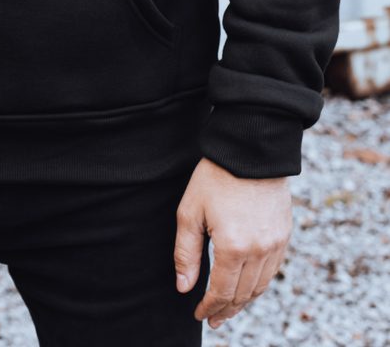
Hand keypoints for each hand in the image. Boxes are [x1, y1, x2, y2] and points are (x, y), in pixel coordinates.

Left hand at [174, 156, 292, 329]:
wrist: (250, 150)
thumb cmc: (214, 177)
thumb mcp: (190, 211)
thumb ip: (186, 252)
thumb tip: (184, 287)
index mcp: (232, 246)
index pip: (221, 292)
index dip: (209, 307)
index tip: (199, 314)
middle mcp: (259, 250)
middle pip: (242, 294)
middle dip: (225, 309)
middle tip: (212, 319)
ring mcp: (276, 244)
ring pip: (260, 286)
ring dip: (244, 301)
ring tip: (228, 308)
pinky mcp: (285, 235)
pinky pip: (273, 270)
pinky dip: (259, 283)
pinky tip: (247, 285)